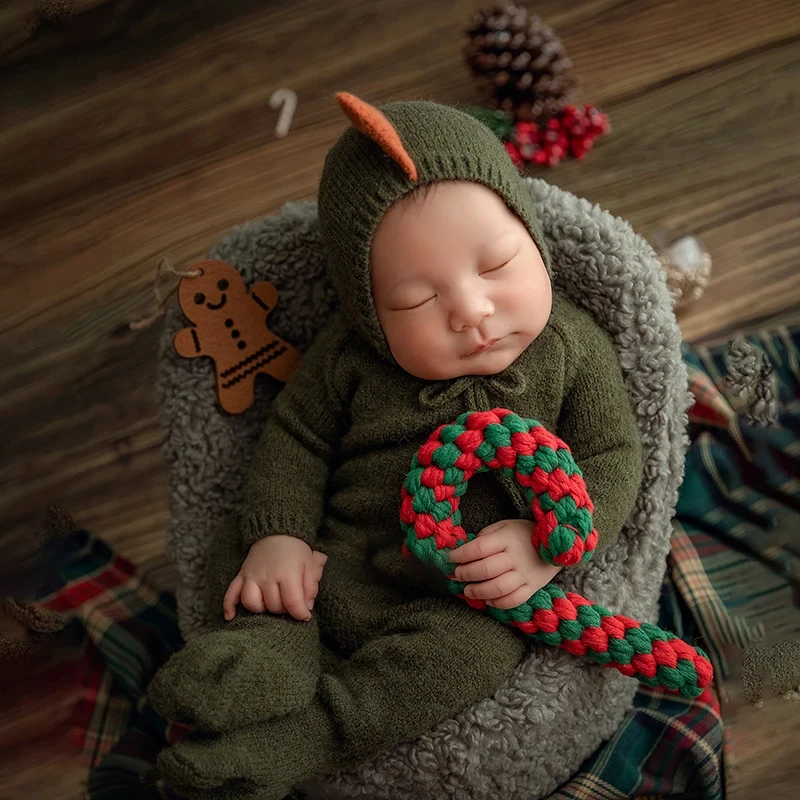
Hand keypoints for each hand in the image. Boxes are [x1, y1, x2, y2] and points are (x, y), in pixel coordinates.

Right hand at [223, 535, 327, 621]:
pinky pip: (231, 593)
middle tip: (290, 604)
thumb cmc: (296, 549)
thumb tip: (307, 607)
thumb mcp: (310, 563)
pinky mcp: (241, 575)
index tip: (305, 615)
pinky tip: (230, 617)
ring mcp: (252, 576)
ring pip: (251, 603)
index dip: (300, 613)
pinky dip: (228, 606)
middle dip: (284, 610)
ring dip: (261, 609)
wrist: (277, 530)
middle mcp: (267, 576)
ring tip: (270, 604)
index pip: (292, 602)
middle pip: (272, 605)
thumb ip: (311, 586)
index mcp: (287, 573)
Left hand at [447, 519, 562, 608]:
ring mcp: (525, 574)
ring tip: (468, 590)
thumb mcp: (504, 526)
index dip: (460, 555)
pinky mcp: (533, 587)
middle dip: (466, 574)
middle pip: (486, 569)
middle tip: (457, 574)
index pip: (478, 548)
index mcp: (507, 538)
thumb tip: (463, 550)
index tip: (450, 558)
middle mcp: (516, 557)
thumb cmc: (523, 534)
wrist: (557, 543)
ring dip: (478, 591)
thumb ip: (485, 537)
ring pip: (498, 588)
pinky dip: (497, 603)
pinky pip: (513, 600)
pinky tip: (487, 599)